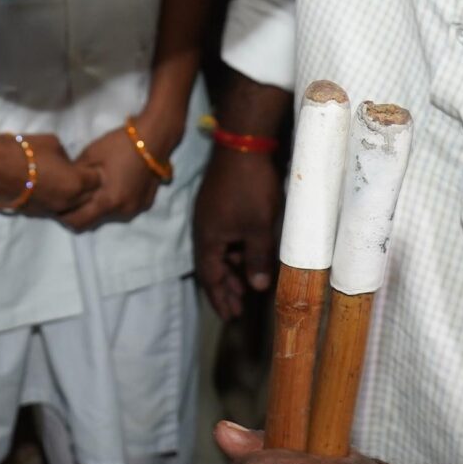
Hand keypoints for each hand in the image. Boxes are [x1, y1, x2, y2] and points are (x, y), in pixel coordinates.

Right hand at [0, 129, 102, 219]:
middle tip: (79, 174)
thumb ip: (66, 157)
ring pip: (71, 206)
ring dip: (71, 196)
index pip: (97, 180)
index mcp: (77, 183)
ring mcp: (52, 209)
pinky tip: (47, 187)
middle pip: (88, 197)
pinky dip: (55, 199)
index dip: (94, 171)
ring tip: (63, 182)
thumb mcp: (54, 143)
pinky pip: (54, 207)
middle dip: (87, 187)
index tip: (88, 165)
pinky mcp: (38, 212)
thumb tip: (66, 163)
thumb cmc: (27, 150)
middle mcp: (68, 201)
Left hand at [59, 121, 169, 230]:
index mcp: (109, 200)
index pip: (80, 221)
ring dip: (99, 206)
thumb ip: (75, 174)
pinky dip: (113, 201)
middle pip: (94, 219)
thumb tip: (64, 183)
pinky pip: (123, 207)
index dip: (65, 216)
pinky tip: (111, 185)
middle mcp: (123, 210)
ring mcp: (136, 208)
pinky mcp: (145, 203)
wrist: (154, 136)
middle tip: (71, 196)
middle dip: (81, 211)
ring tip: (92, 189)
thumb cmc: (120, 144)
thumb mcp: (90, 154)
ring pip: (109, 214)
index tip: (57, 206)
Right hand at [194, 145, 282, 319]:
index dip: (220, 299)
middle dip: (225, 289)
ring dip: (231, 271)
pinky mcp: (219, 205)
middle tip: (238, 309)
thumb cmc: (250, 189)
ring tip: (246, 286)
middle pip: (212, 267)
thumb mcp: (258, 228)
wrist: (242, 146)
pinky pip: (224, 238)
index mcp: (208, 239)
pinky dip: (234, 252)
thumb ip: (257, 258)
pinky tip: (247, 255)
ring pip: (219, 252)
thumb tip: (257, 286)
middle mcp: (204, 230)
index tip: (229, 317)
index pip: (210, 278)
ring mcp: (210, 216)